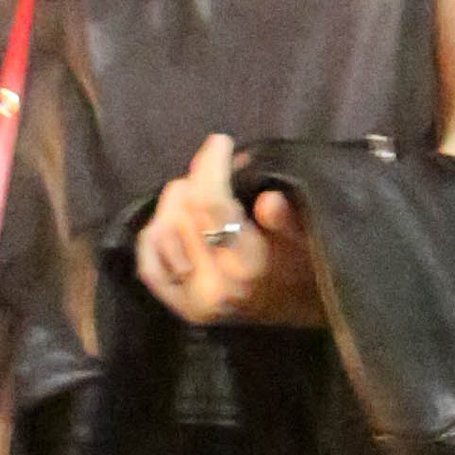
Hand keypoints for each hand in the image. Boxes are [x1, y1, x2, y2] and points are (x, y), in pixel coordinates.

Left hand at [135, 133, 306, 325]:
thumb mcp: (306, 238)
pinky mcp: (178, 307)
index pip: (212, 203)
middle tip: (214, 172)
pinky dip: (154, 236)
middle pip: (185, 210)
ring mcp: (193, 300)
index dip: (210, 164)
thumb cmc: (304, 266)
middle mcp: (217, 286)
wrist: (294, 312)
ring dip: (176, 204)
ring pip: (162, 230)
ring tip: (198, 198)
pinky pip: (148, 262)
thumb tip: (268, 200)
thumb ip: (287, 221)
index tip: (220, 142)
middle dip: (197, 178)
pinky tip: (173, 225)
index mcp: (250, 265)